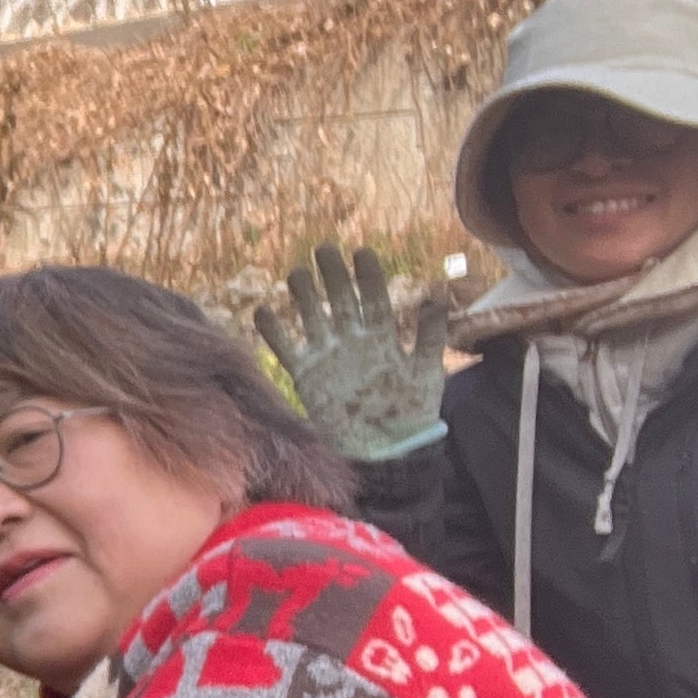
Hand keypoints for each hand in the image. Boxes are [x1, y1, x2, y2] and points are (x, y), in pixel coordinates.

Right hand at [254, 243, 449, 460]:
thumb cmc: (410, 412)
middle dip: (333, 275)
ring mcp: (328, 357)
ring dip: (304, 296)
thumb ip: (429, 338)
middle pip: (340, 300)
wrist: (384, 448)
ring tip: (296, 273)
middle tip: (324, 249)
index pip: (374, 299)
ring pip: (312, 317)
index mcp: (381, 338)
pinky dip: (274, 332)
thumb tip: (434, 300)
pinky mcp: (307, 375)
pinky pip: (286, 349)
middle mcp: (352, 341)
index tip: (362, 253)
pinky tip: (262, 311)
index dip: (368, 277)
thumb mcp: (426, 374)